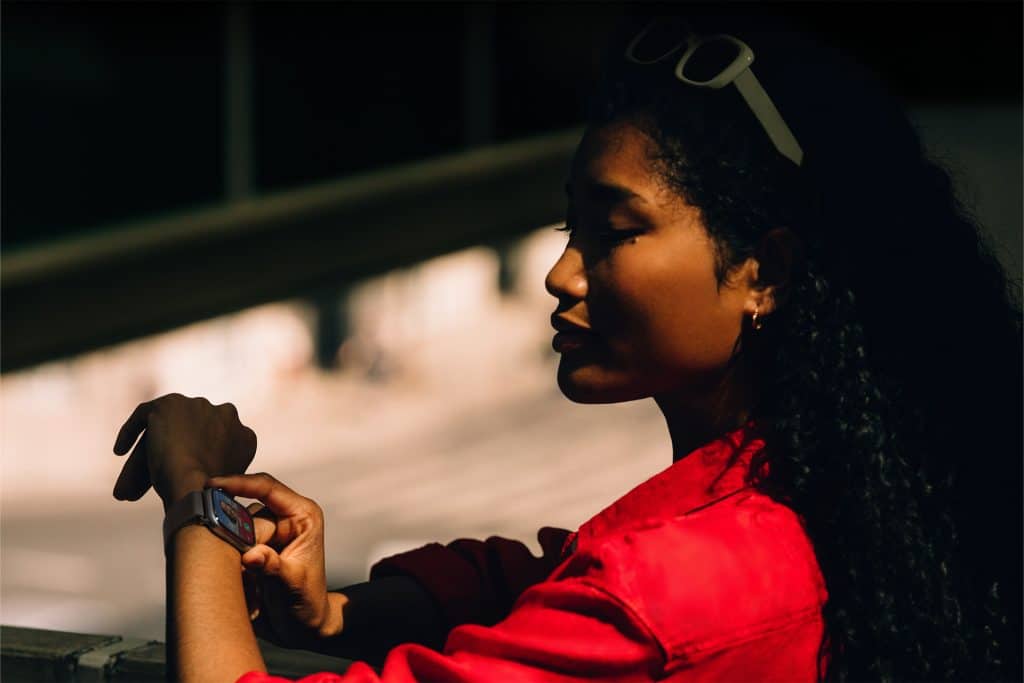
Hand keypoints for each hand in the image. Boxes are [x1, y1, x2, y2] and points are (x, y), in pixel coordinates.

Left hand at [113, 394, 256, 506]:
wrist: (196, 489)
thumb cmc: (208, 498)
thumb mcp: (225, 484)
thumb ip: (218, 470)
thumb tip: (201, 480)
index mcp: (244, 436)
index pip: (218, 441)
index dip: (199, 456)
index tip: (183, 475)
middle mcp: (226, 414)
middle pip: (192, 432)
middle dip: (175, 451)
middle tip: (152, 479)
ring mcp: (199, 406)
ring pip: (168, 427)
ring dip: (151, 449)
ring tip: (131, 479)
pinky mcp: (170, 404)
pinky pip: (144, 415)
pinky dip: (130, 432)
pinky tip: (120, 451)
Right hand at [210, 473, 344, 646]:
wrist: (302, 626)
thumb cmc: (308, 602)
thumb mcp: (295, 586)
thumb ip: (274, 567)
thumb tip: (251, 554)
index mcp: (302, 516)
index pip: (267, 488)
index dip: (239, 483)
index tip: (212, 486)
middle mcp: (283, 519)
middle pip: (244, 515)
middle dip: (236, 540)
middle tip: (241, 567)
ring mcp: (265, 534)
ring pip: (233, 533)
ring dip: (234, 560)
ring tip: (252, 587)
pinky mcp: (250, 548)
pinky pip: (229, 551)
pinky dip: (233, 572)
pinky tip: (251, 594)